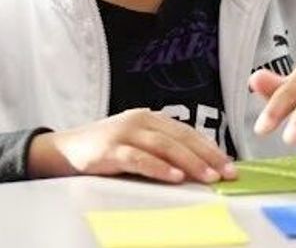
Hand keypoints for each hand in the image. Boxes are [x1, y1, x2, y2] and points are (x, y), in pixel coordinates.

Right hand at [27, 108, 237, 183]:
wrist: (67, 149)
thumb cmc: (106, 148)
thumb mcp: (136, 142)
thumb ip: (161, 148)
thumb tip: (196, 165)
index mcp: (149, 118)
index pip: (186, 131)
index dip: (209, 146)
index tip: (228, 163)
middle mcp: (140, 120)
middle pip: (179, 137)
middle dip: (207, 155)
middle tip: (226, 172)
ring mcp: (125, 133)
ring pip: (164, 146)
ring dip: (189, 162)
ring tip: (208, 177)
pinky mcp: (110, 150)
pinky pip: (139, 159)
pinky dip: (159, 168)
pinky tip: (175, 177)